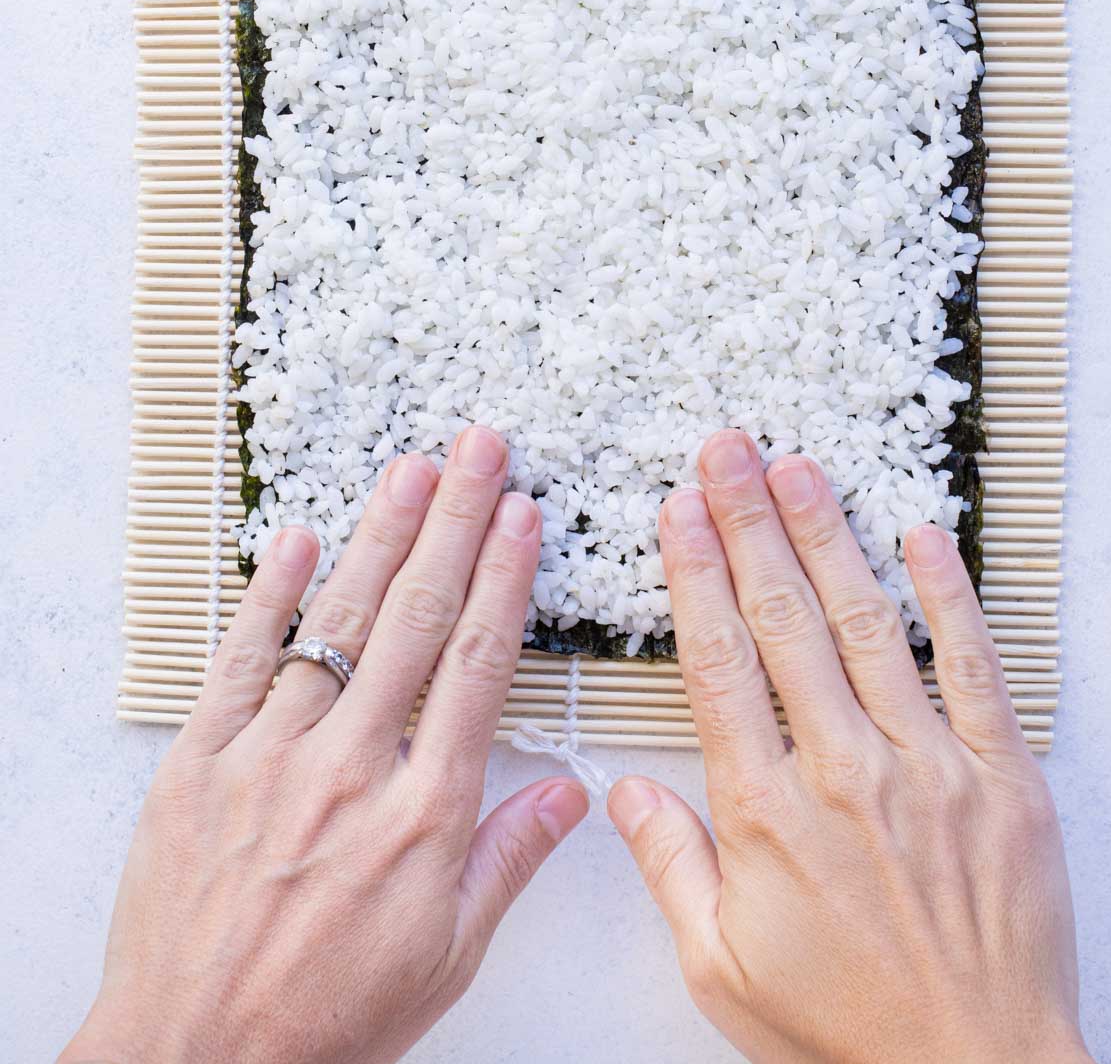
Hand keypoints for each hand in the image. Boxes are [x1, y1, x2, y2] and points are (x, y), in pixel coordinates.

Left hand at [63, 426, 587, 1063]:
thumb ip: (509, 861)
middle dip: (455, 522)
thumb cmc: (324, 1020)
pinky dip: (270, 594)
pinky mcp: (200, 762)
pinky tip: (298, 538)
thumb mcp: (447, 957)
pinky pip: (240, 660)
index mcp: (421, 814)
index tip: (523, 518)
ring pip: (336, 623)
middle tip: (479, 451)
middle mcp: (349, 769)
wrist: (196, 1060)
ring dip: (377, 536)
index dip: (504, 580)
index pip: (475, 666)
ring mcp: (270, 757)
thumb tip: (571, 795)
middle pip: (415, 619)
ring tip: (410, 471)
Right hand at [609, 431, 1089, 1063]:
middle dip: (749, 522)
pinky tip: (922, 536)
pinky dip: (948, 595)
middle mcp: (843, 772)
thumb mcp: (723, 971)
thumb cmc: (847, 1032)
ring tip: (798, 467)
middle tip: (727, 451)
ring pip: (865, 625)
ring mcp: (927, 765)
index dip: (695, 575)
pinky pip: (972, 666)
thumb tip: (618, 792)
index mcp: (768, 814)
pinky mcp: (1000, 775)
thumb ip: (672, 869)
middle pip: (783, 619)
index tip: (676, 511)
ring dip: (828, 536)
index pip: (718, 664)